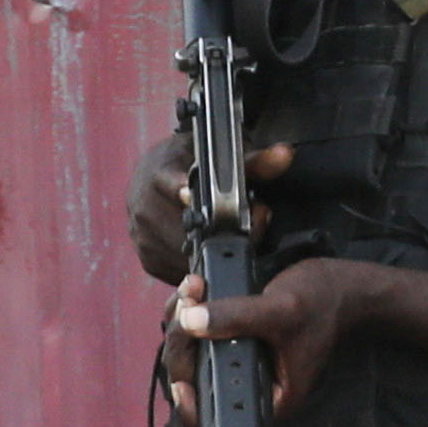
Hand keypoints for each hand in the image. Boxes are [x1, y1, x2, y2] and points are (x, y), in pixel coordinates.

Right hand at [127, 127, 291, 283]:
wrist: (156, 174)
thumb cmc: (192, 163)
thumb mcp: (220, 155)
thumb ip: (255, 161)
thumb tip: (285, 154)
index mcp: (159, 174)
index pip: (168, 184)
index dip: (182, 192)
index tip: (193, 196)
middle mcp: (143, 206)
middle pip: (183, 231)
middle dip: (218, 233)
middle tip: (249, 228)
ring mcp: (141, 235)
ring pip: (182, 256)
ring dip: (209, 254)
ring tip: (231, 241)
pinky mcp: (147, 258)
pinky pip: (176, 272)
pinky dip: (196, 267)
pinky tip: (210, 252)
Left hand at [166, 257, 373, 417]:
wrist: (336, 288)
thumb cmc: (319, 304)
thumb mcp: (281, 311)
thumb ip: (237, 318)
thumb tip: (190, 321)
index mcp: (267, 397)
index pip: (218, 418)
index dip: (192, 406)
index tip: (180, 383)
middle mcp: (246, 384)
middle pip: (192, 377)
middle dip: (182, 340)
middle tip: (187, 304)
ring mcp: (235, 362)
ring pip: (188, 352)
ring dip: (181, 319)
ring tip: (192, 290)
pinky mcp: (229, 341)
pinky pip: (194, 333)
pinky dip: (188, 311)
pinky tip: (194, 289)